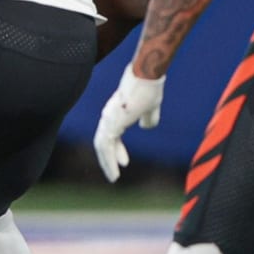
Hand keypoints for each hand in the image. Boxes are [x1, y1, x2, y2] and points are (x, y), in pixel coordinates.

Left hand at [92, 64, 165, 182]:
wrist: (147, 76)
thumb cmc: (150, 87)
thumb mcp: (151, 106)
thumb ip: (148, 117)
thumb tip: (146, 127)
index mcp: (116, 112)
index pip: (111, 134)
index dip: (117, 149)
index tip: (125, 162)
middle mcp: (108, 115)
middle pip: (103, 142)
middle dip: (108, 159)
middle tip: (113, 174)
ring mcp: (108, 118)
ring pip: (102, 146)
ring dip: (106, 163)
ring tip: (113, 177)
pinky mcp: (111, 122)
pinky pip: (105, 145)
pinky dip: (108, 159)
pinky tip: (115, 170)